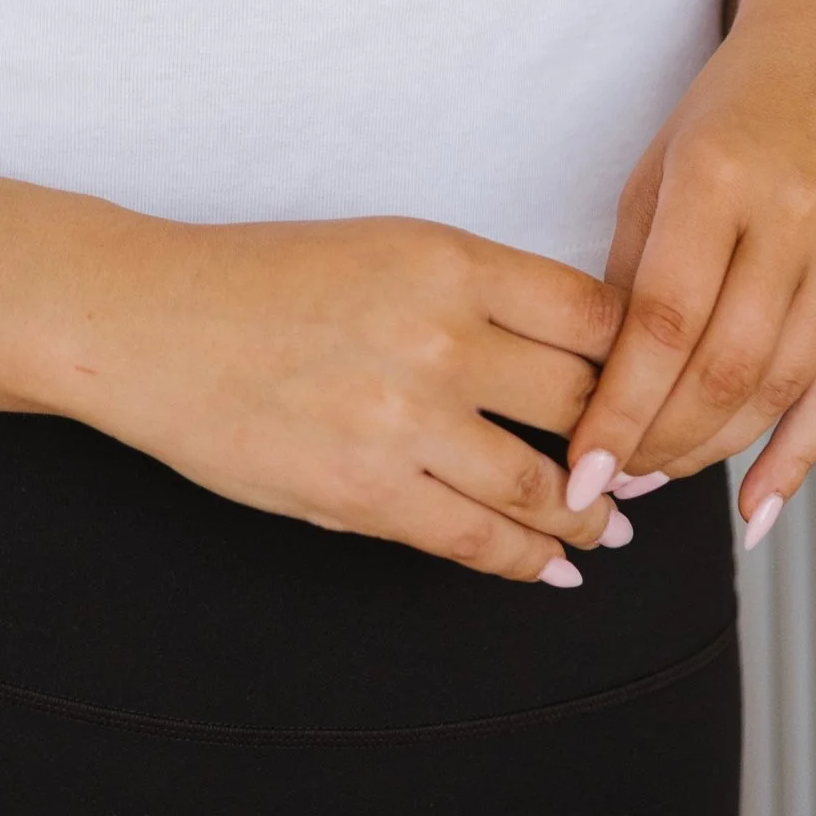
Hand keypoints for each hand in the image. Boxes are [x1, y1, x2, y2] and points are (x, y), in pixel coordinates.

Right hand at [67, 212, 631, 586]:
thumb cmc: (266, 278)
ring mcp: (404, 420)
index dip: (643, 357)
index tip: (660, 384)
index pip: (592, 312)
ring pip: (542, 485)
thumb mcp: (386, 248)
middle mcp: (439, 335)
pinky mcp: (365, 492)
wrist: (154, 323)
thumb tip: (565, 355)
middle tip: (657, 466)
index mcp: (448, 259)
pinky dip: (527, 561)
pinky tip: (549, 567)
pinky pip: (475, 541)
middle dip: (631, 443)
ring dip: (590, 515)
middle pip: (586, 400)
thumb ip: (473, 294)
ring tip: (607, 526)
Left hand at [560, 0, 815, 540]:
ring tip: (665, 478)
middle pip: (723, 370)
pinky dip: (799, 455)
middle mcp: (790, 217)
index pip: (662, 323)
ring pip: (780, 387)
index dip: (620, 410)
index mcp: (716, 177)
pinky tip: (759, 505)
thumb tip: (608, 378)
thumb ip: (636, 266)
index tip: (581, 471)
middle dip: (661, 444)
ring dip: (717, 452)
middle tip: (616, 484)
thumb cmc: (742, 96)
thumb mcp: (664, 159)